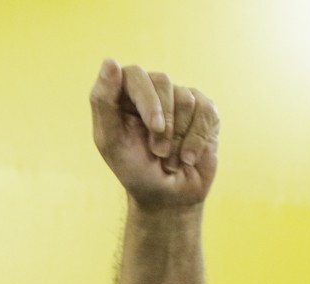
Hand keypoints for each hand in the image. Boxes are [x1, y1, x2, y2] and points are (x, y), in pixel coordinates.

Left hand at [89, 59, 219, 210]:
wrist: (168, 197)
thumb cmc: (134, 170)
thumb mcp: (110, 141)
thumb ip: (103, 101)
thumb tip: (109, 60)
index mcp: (125, 95)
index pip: (134, 74)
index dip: (146, 99)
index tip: (154, 126)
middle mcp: (153, 91)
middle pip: (163, 81)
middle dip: (163, 123)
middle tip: (157, 151)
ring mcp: (180, 98)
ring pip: (186, 98)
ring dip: (178, 137)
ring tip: (169, 158)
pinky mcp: (204, 110)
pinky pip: (206, 111)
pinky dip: (196, 140)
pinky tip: (188, 157)